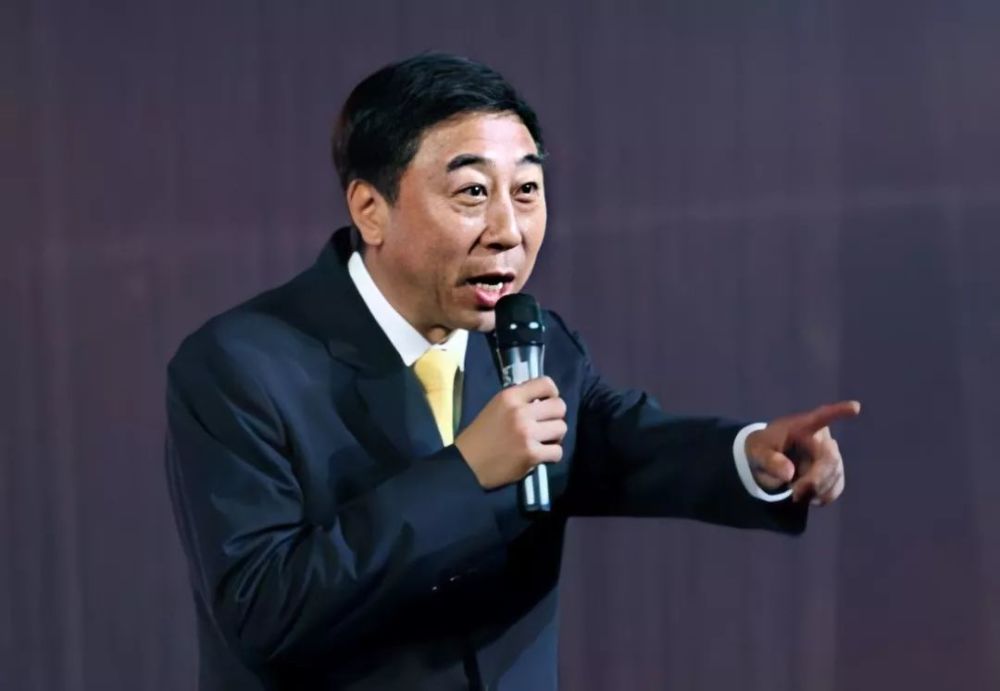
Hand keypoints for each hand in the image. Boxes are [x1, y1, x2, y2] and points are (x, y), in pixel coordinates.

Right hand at [455, 376, 566, 489]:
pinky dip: (552, 455)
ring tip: (543, 441)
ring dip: (555, 437)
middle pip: (559, 407)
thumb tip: (544, 402)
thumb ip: (519, 401)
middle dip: (556, 417)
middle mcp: (520, 412)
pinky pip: (557, 451)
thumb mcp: (496, 407)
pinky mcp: (531, 454)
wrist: (467, 464)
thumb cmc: (481, 435)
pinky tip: (541, 456)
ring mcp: (527, 433)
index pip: (546, 383)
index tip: (547, 404)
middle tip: (546, 426)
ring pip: (561, 428)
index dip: (552, 394)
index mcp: (510, 396)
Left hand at [745, 400, 860, 505]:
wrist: (768, 461)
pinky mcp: (834, 472)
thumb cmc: (763, 449)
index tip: (855, 407)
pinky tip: (809, 496)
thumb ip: (770, 461)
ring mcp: (830, 455)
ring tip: (795, 492)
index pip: (822, 416)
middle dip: (815, 479)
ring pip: (835, 475)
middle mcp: (821, 438)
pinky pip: (837, 486)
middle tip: (795, 493)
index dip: (839, 412)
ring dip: (816, 489)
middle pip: (830, 458)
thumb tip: (789, 474)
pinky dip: (823, 496)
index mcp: (801, 426)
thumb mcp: (758, 452)